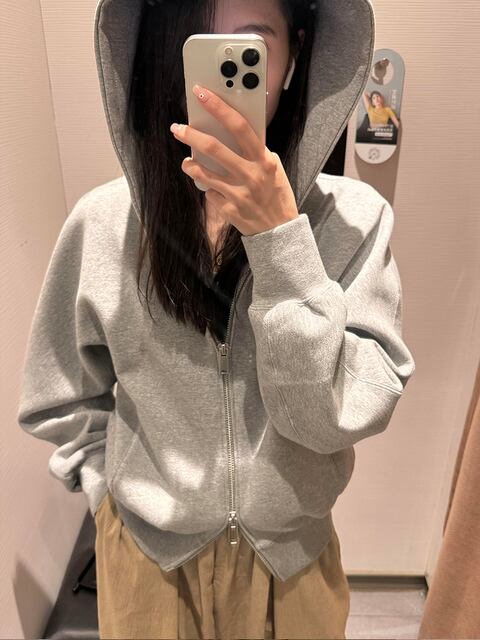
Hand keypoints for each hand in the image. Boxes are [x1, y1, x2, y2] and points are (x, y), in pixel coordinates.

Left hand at [169, 84, 298, 236]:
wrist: (279, 230)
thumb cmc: (276, 193)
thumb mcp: (273, 168)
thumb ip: (256, 151)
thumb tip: (231, 130)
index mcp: (263, 159)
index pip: (239, 126)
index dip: (218, 107)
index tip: (201, 93)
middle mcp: (251, 175)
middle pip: (214, 148)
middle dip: (191, 135)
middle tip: (177, 128)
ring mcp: (238, 193)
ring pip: (203, 172)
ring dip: (190, 164)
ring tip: (187, 162)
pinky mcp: (229, 209)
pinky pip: (210, 192)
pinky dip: (208, 187)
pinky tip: (213, 188)